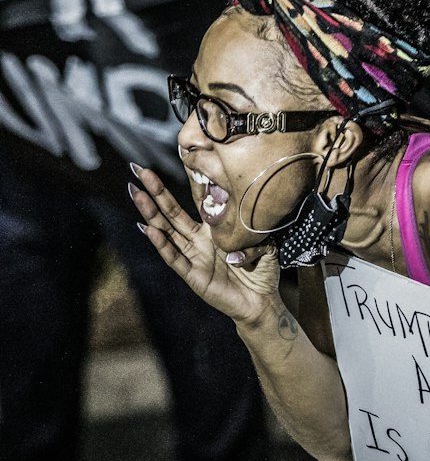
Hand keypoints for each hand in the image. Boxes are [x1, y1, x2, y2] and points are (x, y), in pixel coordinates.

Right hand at [129, 165, 280, 327]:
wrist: (261, 302)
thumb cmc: (261, 270)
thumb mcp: (262, 240)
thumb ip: (250, 223)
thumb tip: (238, 208)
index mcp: (213, 228)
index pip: (195, 200)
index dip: (184, 181)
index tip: (171, 158)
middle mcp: (198, 239)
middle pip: (170, 211)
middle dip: (154, 190)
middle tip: (137, 169)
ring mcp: (193, 256)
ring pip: (166, 230)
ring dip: (150, 212)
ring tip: (136, 193)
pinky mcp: (192, 275)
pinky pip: (174, 257)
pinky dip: (161, 244)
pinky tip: (148, 229)